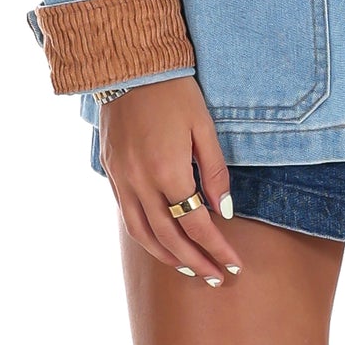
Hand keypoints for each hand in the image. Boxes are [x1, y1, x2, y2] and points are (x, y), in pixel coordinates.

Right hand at [98, 77, 243, 286]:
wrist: (130, 66)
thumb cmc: (174, 92)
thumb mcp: (203, 127)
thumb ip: (215, 172)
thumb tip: (224, 212)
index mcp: (168, 171)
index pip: (196, 224)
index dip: (216, 249)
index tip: (233, 265)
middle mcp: (140, 182)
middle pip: (169, 238)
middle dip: (195, 262)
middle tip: (216, 278)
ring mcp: (121, 179)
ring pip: (142, 234)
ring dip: (167, 257)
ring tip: (189, 268)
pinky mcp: (110, 172)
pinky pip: (126, 216)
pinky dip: (145, 236)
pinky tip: (160, 241)